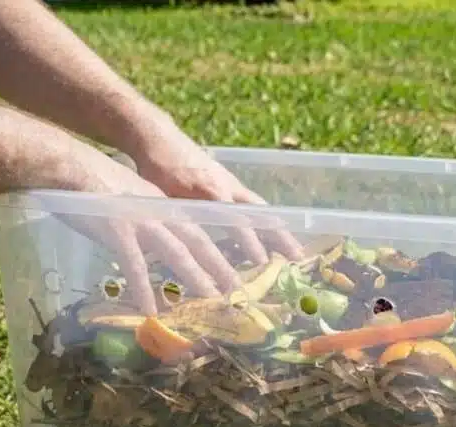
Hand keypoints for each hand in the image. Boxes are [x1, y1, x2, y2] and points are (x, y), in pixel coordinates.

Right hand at [59, 151, 244, 315]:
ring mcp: (139, 219)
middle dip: (219, 266)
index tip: (231, 271)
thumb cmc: (90, 183)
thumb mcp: (128, 199)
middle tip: (237, 290)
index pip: (196, 230)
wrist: (65, 164)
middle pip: (197, 241)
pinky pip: (134, 264)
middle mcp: (158, 211)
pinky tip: (150, 310)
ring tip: (211, 299)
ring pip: (176, 252)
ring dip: (195, 277)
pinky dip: (143, 288)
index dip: (216, 251)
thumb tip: (151, 246)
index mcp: (162, 205)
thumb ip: (144, 221)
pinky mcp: (116, 229)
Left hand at [123, 117, 304, 264]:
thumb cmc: (157, 168)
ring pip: (260, 209)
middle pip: (260, 214)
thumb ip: (177, 219)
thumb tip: (181, 251)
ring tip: (294, 252)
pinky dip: (265, 221)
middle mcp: (227, 186)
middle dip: (279, 235)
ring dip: (278, 229)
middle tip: (298, 256)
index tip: (261, 259)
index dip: (248, 240)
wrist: (159, 138)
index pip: (236, 219)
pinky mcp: (230, 183)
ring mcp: (231, 183)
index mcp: (210, 190)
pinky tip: (273, 237)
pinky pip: (253, 204)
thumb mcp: (161, 196)